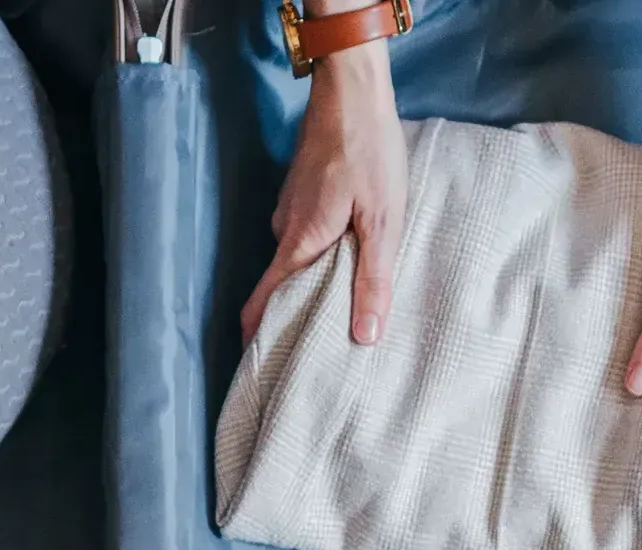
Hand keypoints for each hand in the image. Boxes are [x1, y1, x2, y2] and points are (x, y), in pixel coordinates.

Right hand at [241, 45, 405, 346]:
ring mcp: (290, 209)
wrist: (353, 90)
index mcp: (299, 244)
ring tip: (341, 305)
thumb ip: (373, 278)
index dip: (258, 338)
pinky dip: (318, 253)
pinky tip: (346, 256)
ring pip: (295, 260)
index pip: (262, 303)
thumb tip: (365, 336)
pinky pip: (304, 236)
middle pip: (280, 286)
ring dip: (312, 282)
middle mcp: (284, 230)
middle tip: (319, 345)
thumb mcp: (383, 219)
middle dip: (294, 316)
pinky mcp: (301, 194)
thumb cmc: (369, 150)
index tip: (263, 367)